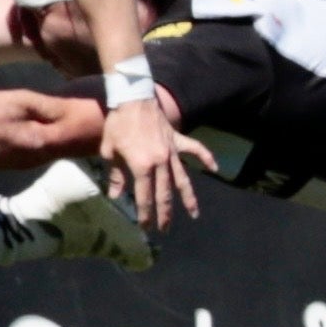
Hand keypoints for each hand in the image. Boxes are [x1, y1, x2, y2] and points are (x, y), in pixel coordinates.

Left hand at [102, 95, 196, 230]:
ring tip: (194, 214)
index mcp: (142, 166)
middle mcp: (160, 162)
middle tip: (165, 229)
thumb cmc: (118, 124)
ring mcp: (171, 151)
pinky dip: (206, 158)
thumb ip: (116, 176)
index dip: (145, 214)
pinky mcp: (177, 140)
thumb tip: (115, 196)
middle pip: (165, 193)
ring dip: (188, 198)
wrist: (132, 97)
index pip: (145, 197)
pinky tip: (215, 168)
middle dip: (165, 213)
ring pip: (182, 179)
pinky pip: (195, 150)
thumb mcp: (110, 151)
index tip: (146, 226)